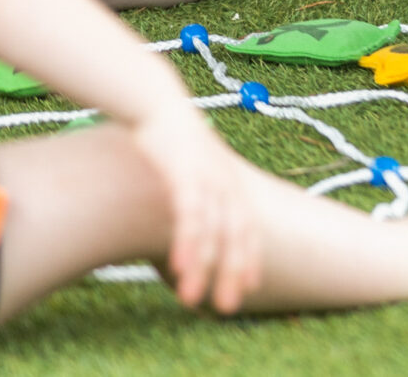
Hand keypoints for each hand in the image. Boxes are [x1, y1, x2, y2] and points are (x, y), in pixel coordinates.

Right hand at [131, 106, 261, 312]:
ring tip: (193, 299)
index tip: (250, 288)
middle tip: (228, 306)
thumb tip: (201, 219)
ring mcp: (206, 177)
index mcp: (231, 182)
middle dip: (233, 273)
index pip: (248, 227)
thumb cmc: (175, 138)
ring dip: (203, 267)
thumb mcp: (198, 166)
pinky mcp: (182, 172)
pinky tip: (179, 266)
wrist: (158, 102)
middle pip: (236, 235)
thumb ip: (204, 192)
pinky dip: (187, 242)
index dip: (250, 258)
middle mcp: (225, 182)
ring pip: (211, 232)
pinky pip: (188, 215)